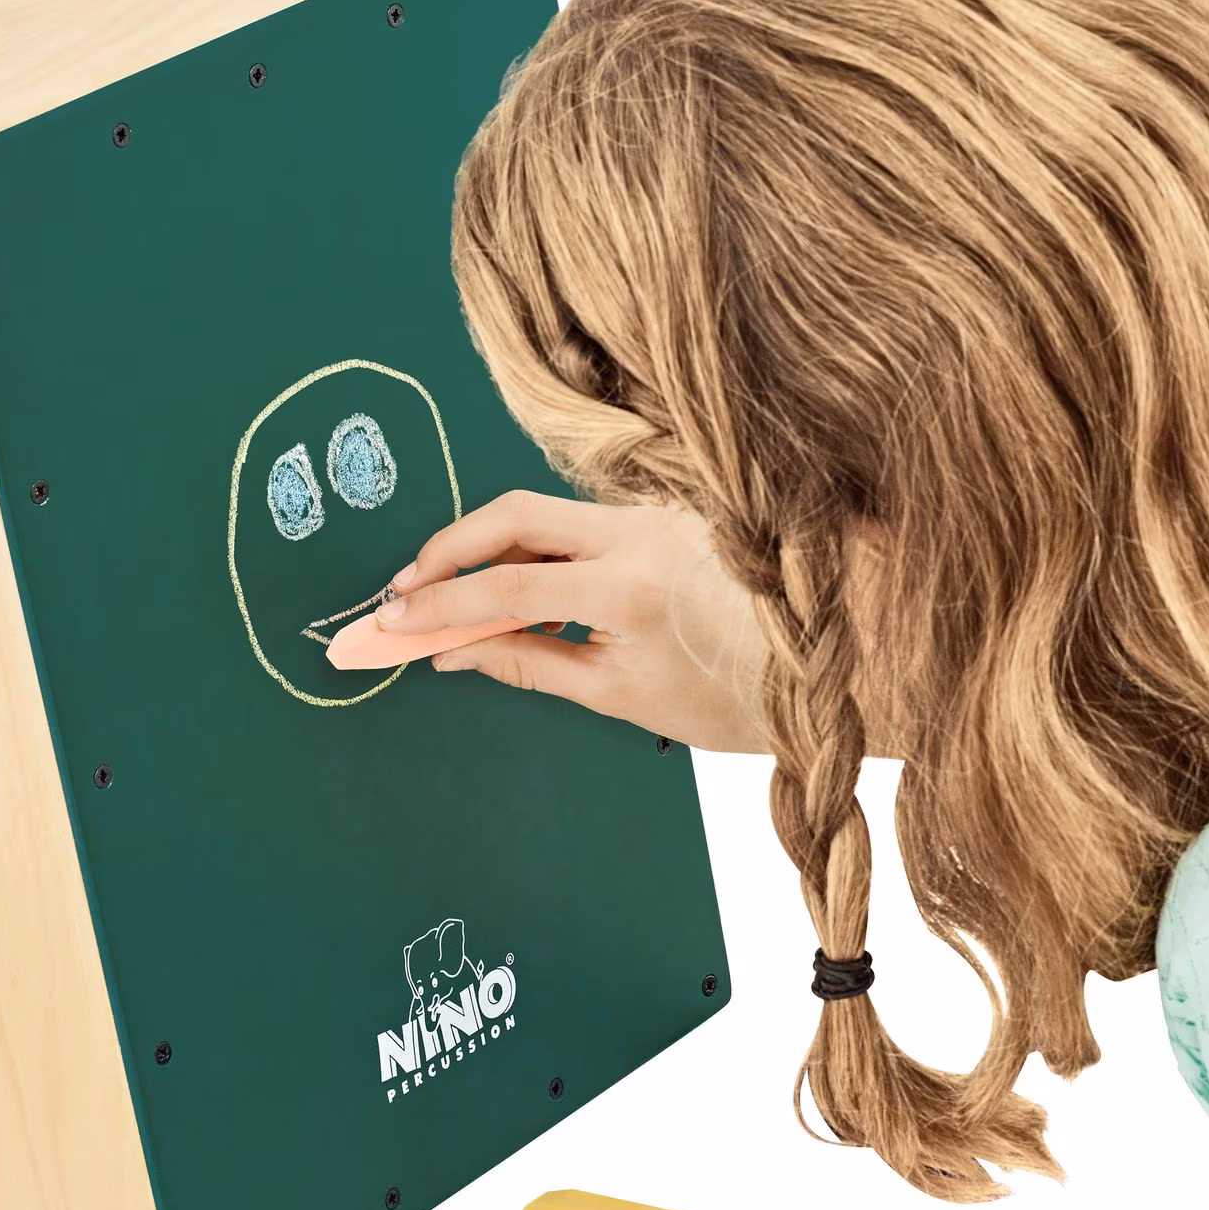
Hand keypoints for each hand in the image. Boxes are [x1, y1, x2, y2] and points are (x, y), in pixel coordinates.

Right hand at [379, 492, 769, 751]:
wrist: (817, 671)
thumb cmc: (728, 698)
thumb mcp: (616, 693)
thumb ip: (525, 662)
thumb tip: (451, 651)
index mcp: (633, 586)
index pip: (509, 584)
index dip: (440, 603)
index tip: (391, 619)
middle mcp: (643, 531)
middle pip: (516, 514)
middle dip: (450, 549)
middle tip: (407, 591)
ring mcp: (656, 513)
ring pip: (544, 512)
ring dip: (489, 549)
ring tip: (452, 600)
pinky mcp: (662, 512)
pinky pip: (578, 521)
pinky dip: (534, 550)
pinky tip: (516, 592)